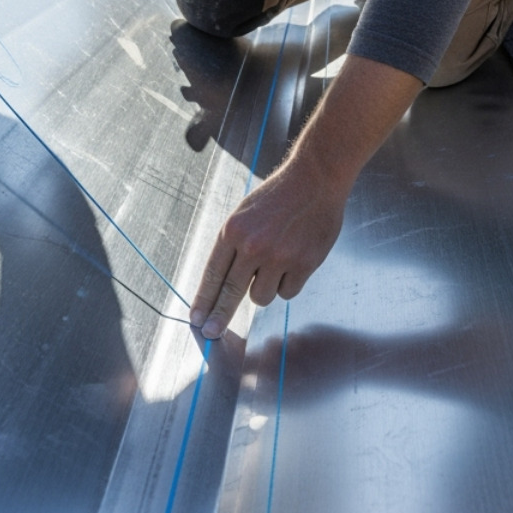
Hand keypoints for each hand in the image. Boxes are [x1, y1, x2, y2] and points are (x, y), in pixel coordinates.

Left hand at [190, 158, 347, 338]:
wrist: (315, 179)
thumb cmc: (279, 196)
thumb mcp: (244, 213)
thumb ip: (233, 246)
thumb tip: (222, 283)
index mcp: (233, 230)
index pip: (213, 274)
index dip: (203, 300)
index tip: (197, 318)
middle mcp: (253, 246)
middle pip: (231, 293)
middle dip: (219, 316)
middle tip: (210, 333)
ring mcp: (279, 257)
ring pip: (261, 297)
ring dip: (264, 289)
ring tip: (274, 264)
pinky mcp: (303, 264)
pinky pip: (287, 292)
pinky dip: (288, 284)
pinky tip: (293, 262)